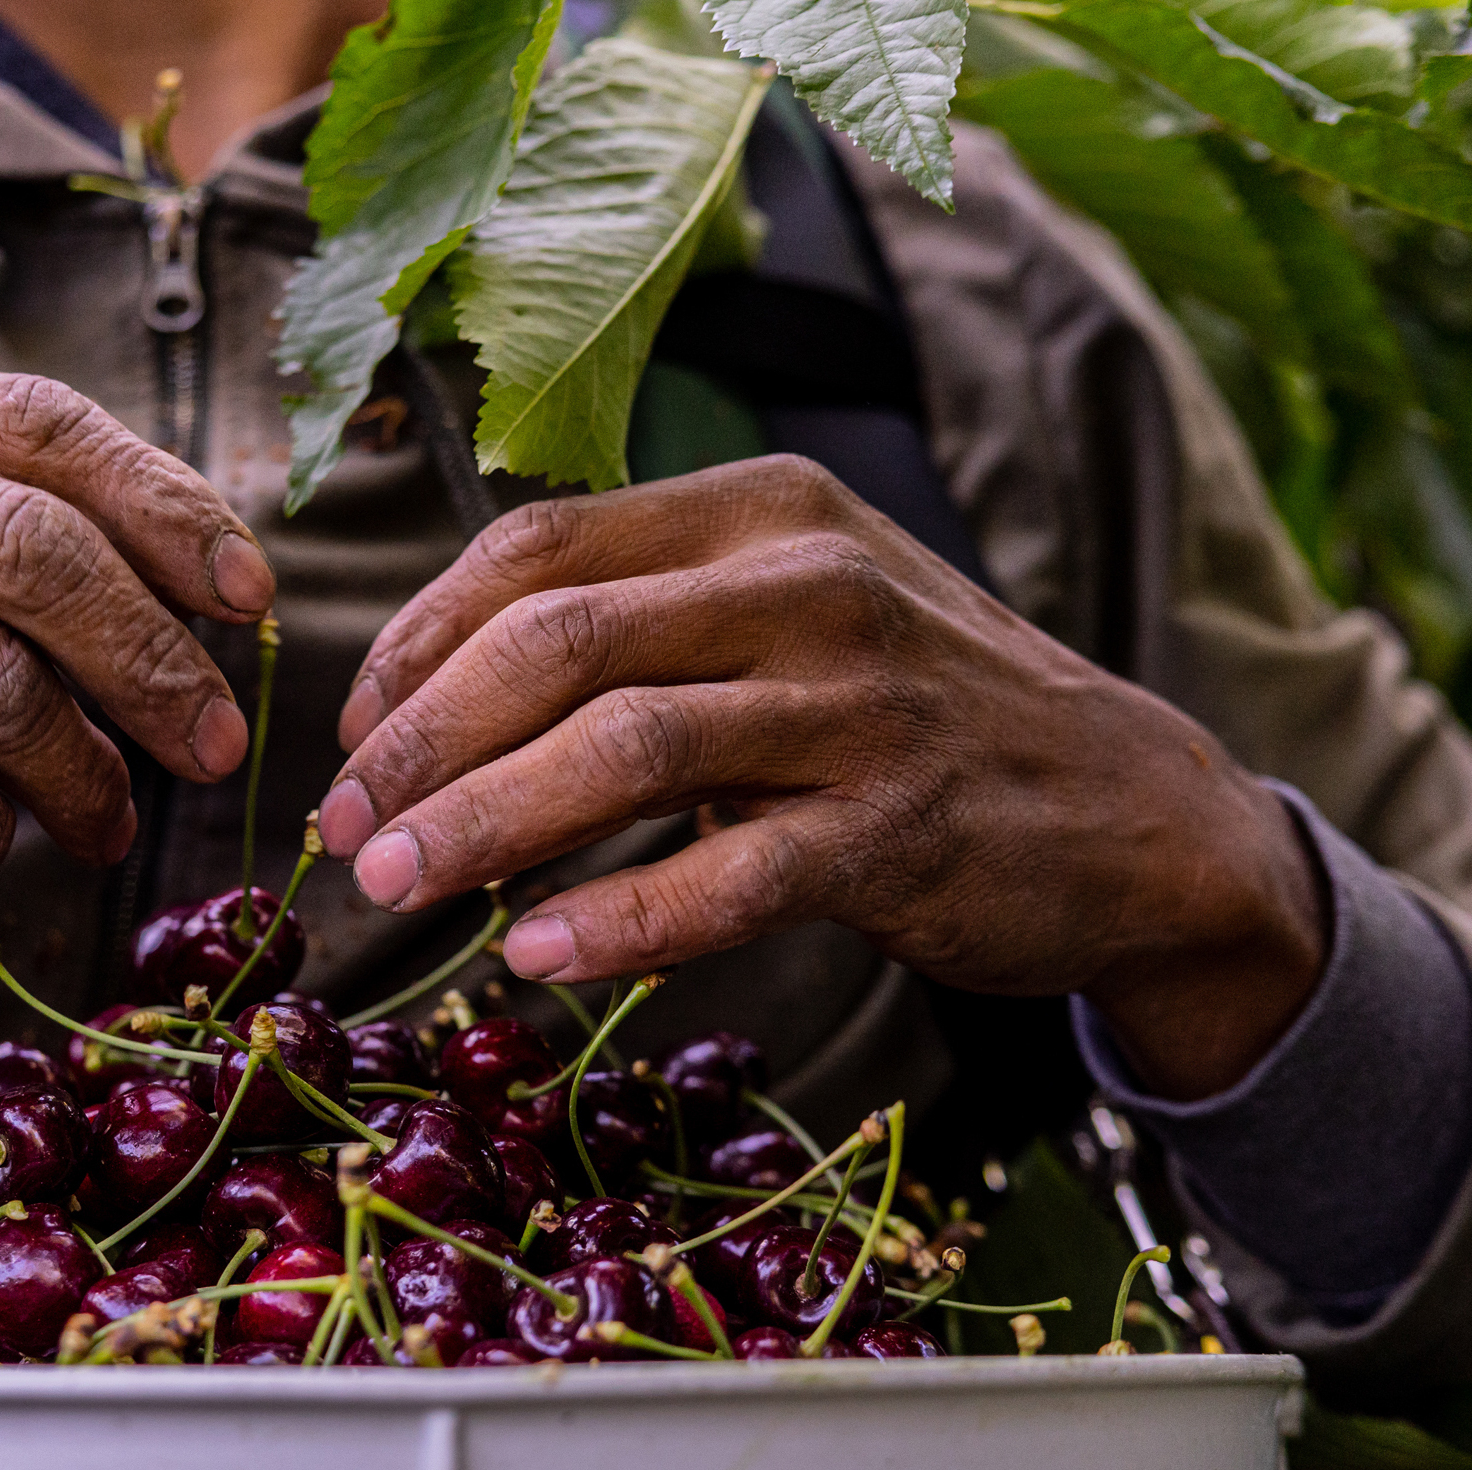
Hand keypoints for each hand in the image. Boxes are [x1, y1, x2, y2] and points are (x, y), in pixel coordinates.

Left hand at [315, 457, 1324, 1100]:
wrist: (1128, 810)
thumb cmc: (913, 716)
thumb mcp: (788, 619)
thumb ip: (642, 629)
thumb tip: (430, 705)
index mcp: (759, 513)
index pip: (536, 552)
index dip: (415, 644)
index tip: (349, 737)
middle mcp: (808, 582)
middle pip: (556, 641)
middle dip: (420, 742)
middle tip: (342, 831)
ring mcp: (863, 703)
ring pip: (625, 746)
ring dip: (483, 823)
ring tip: (392, 889)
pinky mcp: (902, 828)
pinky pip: (730, 875)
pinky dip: (618, 919)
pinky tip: (534, 954)